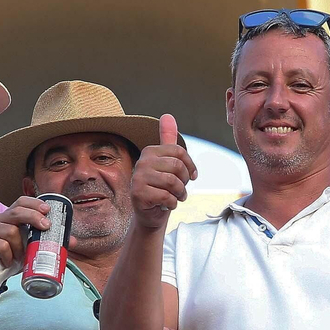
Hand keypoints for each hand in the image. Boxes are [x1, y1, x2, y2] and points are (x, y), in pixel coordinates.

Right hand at [0, 197, 52, 287]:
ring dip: (20, 246)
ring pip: (10, 231)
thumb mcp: (31, 248)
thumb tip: (72, 241)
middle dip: (33, 217)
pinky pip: (1, 245)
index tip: (48, 210)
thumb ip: (48, 242)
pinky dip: (9, 255)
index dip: (34, 203)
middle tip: (46, 227)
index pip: (21, 202)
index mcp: (11, 217)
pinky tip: (9, 261)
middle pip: (16, 212)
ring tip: (21, 257)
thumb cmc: (12, 258)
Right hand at [131, 115, 197, 230]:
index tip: (191, 176)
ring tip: (175, 197)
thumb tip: (167, 116)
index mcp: (150, 151)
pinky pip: (166, 196)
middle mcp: (142, 162)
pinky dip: (172, 203)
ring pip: (173, 182)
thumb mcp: (168, 163)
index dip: (190, 166)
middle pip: (177, 167)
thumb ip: (167, 139)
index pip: (179, 152)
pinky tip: (166, 204)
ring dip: (179, 194)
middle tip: (179, 190)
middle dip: (184, 182)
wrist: (150, 213)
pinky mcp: (138, 193)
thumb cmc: (161, 188)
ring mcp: (138, 177)